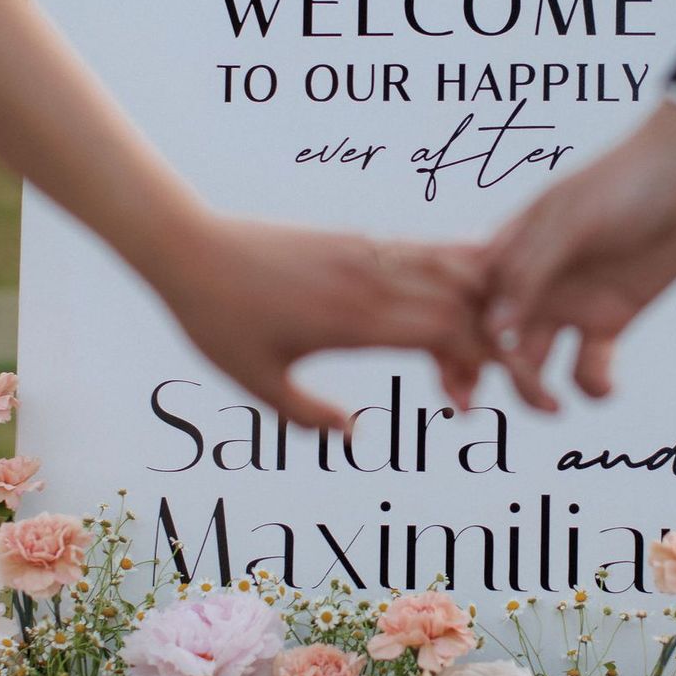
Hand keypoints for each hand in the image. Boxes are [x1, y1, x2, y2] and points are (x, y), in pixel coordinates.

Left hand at [152, 211, 491, 430]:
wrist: (188, 247)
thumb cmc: (216, 319)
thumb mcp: (256, 382)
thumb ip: (306, 414)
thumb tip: (352, 435)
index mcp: (352, 318)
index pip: (446, 332)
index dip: (476, 365)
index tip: (468, 404)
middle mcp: (370, 279)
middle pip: (462, 304)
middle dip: (488, 345)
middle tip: (471, 392)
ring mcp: (365, 253)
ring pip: (452, 269)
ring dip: (478, 307)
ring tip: (476, 347)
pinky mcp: (354, 240)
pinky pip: (423, 251)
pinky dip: (455, 274)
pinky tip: (460, 299)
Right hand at [482, 102, 675, 411]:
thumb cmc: (623, 183)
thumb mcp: (570, 221)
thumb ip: (531, 272)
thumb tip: (494, 329)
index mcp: (508, 252)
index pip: (465, 304)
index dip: (453, 343)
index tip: (460, 383)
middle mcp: (532, 283)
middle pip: (494, 342)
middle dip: (494, 377)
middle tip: (507, 403)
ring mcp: (569, 304)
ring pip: (534, 363)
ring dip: (537, 390)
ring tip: (556, 404)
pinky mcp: (610, 320)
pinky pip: (589, 366)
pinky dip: (593, 385)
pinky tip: (607, 384)